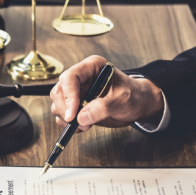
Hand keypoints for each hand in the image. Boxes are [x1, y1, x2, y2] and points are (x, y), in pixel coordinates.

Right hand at [50, 55, 164, 131]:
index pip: (70, 78)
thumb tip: (81, 118)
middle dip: (66, 110)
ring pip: (57, 105)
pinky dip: (69, 125)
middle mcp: (81, 78)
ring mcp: (76, 92)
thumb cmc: (134, 96)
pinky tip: (83, 126)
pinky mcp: (75, 106)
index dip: (68, 96)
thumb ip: (103, 108)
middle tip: (79, 122)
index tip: (72, 115)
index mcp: (91, 68)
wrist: (138, 105)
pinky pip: (62, 116)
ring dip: (67, 119)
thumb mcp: (122, 100)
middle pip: (58, 92)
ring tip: (86, 125)